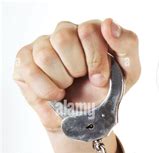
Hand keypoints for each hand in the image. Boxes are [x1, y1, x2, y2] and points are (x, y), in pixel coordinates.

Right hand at [13, 18, 140, 131]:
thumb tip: (109, 24)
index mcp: (92, 30)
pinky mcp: (25, 61)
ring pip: (46, 56)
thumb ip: (127, 43)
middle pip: (63, 38)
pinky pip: (30, 70)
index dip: (96, 60)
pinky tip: (57, 93)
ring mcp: (43, 45)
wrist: (89, 119)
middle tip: (83, 80)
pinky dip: (48, 89)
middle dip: (78, 69)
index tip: (100, 78)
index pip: (88, 30)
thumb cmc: (108, 91)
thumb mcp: (129, 70)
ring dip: (63, 80)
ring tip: (70, 86)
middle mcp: (66, 32)